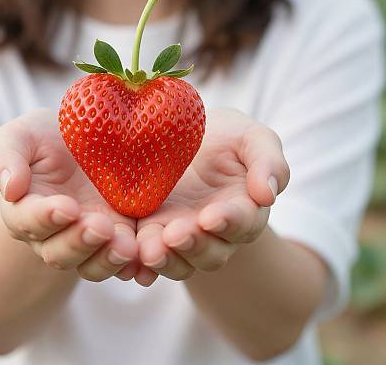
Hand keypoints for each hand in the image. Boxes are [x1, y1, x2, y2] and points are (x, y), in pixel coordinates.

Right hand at [0, 108, 137, 281]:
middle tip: (101, 227)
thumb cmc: (46, 137)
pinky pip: (123, 261)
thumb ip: (5, 157)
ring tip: (126, 247)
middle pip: (59, 252)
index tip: (67, 207)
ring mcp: (88, 238)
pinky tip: (145, 262)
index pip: (28, 221)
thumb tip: (10, 189)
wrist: (88, 138)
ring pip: (91, 264)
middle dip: (79, 242)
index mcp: (25, 209)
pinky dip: (133, 265)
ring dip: (106, 259)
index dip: (45, 218)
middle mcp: (54, 233)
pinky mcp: (119, 237)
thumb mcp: (21, 135)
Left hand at [134, 108, 289, 285]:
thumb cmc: (228, 138)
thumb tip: (267, 194)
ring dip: (166, 259)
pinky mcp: (152, 231)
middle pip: (210, 252)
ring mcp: (180, 233)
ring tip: (149, 250)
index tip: (211, 216)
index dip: (228, 222)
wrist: (186, 136)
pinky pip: (147, 255)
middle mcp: (213, 231)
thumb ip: (268, 161)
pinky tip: (129, 261)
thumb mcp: (252, 138)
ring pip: (178, 261)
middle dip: (193, 245)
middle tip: (175, 235)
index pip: (242, 222)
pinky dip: (139, 263)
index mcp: (244, 209)